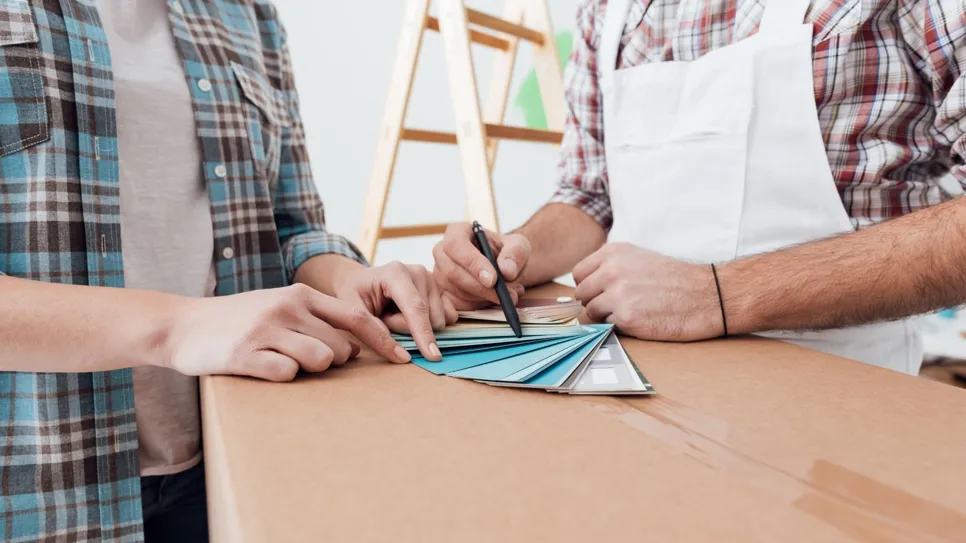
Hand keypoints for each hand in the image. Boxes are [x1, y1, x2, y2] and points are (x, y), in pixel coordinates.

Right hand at [164, 284, 409, 381]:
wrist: (182, 325)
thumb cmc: (239, 319)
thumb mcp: (280, 306)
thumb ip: (318, 319)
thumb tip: (357, 345)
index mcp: (301, 294)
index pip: (357, 318)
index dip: (384, 341)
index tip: (404, 360)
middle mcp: (287, 307)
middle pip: (341, 348)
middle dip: (332, 361)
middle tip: (300, 356)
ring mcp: (266, 329)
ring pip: (320, 361)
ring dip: (308, 369)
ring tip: (280, 359)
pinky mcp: (245, 354)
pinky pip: (286, 374)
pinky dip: (281, 376)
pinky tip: (262, 366)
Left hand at [332, 262, 456, 360]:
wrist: (361, 281)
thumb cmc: (354, 294)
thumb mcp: (350, 311)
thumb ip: (371, 329)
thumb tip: (399, 352)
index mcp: (396, 273)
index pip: (415, 307)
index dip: (424, 333)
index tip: (433, 356)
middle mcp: (419, 272)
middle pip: (427, 318)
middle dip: (406, 329)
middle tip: (385, 317)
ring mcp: (432, 279)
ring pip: (439, 320)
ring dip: (416, 326)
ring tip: (396, 313)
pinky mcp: (441, 289)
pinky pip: (448, 317)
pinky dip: (429, 323)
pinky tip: (412, 314)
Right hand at [432, 223, 528, 309]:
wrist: (504, 267)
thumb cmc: (507, 252)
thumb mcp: (518, 246)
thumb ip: (515, 254)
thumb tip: (507, 270)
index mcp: (457, 232)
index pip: (456, 245)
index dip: (473, 263)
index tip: (493, 279)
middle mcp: (442, 251)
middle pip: (452, 271)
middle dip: (479, 287)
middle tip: (504, 295)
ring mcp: (440, 272)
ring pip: (455, 290)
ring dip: (483, 297)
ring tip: (508, 294)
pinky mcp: (443, 292)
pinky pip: (456, 304)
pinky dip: (477, 306)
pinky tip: (493, 300)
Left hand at [573, 243, 723, 341]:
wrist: (706, 295)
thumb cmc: (675, 279)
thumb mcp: (639, 258)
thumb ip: (610, 267)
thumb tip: (584, 287)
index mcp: (613, 253)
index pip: (579, 274)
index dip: (588, 287)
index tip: (601, 293)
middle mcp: (611, 270)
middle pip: (581, 295)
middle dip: (595, 303)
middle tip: (617, 306)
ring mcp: (618, 294)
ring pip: (591, 313)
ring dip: (606, 317)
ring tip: (632, 312)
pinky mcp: (626, 317)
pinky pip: (607, 327)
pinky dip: (620, 327)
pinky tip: (640, 320)